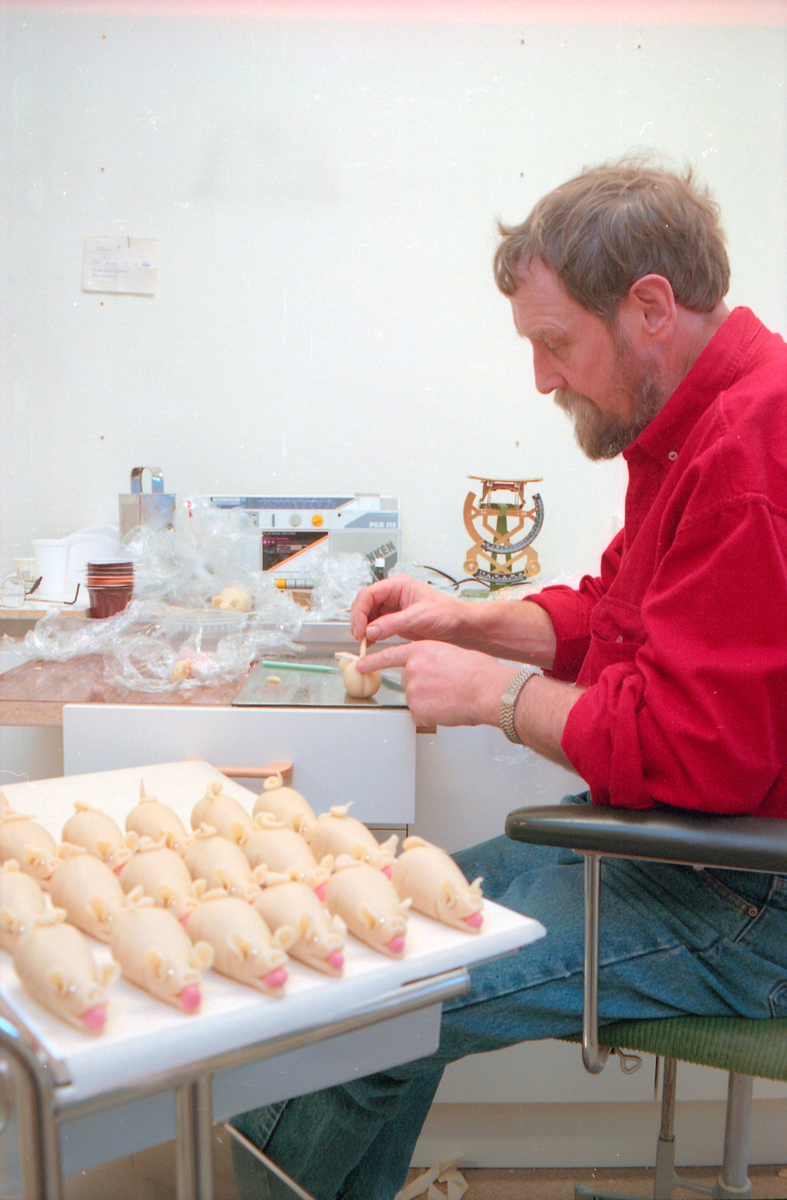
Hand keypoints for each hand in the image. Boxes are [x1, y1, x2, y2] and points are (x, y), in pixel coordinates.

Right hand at [350, 574, 468, 645]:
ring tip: (364, 642)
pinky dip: (370, 633)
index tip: (359, 630)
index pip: (368, 594)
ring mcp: (393, 607)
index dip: (359, 612)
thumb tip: (370, 630)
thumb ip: (393, 623)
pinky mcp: (395, 620)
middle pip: (364, 603)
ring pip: (368, 615)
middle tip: (359, 637)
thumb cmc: (446, 614)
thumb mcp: (419, 617)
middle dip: (359, 620)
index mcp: (397, 585)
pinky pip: (376, 624)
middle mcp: (392, 594)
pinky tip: (370, 643)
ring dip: (363, 628)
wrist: (460, 625)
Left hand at [358, 640, 514, 727]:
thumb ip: (433, 659)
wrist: (487, 690)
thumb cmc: (478, 672)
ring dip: (429, 702)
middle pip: (408, 682)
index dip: (373, 661)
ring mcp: (413, 690)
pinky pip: (420, 716)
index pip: (389, 656)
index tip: (360, 665)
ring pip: (416, 700)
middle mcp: (412, 669)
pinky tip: (447, 709)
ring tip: (450, 698)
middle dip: (423, 687)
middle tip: (444, 688)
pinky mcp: (417, 709)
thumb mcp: (451, 653)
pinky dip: (432, 716)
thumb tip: (431, 668)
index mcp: (421, 650)